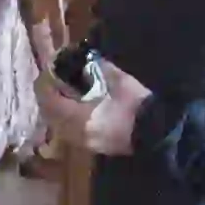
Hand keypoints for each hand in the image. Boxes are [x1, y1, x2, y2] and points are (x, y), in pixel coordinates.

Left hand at [33, 52, 148, 162]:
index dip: (47, 83)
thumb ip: (102, 69)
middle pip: (49, 114)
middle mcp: (76, 133)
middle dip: (48, 96)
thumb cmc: (138, 107)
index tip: (52, 68)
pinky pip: (69, 132)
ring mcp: (84, 143)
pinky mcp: (93, 147)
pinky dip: (65, 119)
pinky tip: (75, 107)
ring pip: (57, 125)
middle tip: (55, 79)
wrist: (158, 133)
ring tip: (64, 92)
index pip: (50, 100)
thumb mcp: (121, 82)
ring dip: (56, 108)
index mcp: (80, 118)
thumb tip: (91, 58)